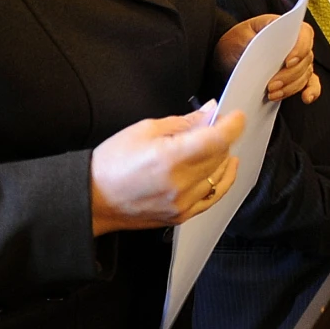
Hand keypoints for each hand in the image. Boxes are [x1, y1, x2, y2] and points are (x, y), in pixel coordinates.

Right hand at [89, 103, 245, 234]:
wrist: (93, 198)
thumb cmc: (112, 163)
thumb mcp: (145, 129)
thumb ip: (184, 122)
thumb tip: (210, 112)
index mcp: (170, 158)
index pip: (218, 139)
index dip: (232, 124)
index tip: (236, 115)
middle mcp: (181, 184)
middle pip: (221, 155)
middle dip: (224, 136)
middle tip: (216, 124)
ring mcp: (183, 203)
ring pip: (220, 175)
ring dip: (223, 156)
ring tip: (216, 143)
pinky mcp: (182, 215)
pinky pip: (214, 197)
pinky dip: (223, 180)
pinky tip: (225, 167)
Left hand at [215, 15, 322, 105]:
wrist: (230, 51)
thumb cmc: (237, 40)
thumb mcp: (240, 37)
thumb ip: (253, 44)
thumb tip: (263, 56)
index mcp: (284, 27)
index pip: (304, 34)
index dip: (300, 48)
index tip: (288, 62)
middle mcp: (296, 43)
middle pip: (305, 59)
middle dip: (289, 75)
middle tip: (271, 85)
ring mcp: (298, 61)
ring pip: (305, 75)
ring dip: (290, 87)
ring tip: (272, 94)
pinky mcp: (295, 76)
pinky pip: (310, 83)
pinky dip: (311, 91)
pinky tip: (306, 98)